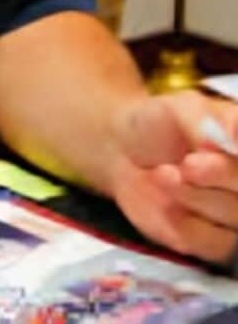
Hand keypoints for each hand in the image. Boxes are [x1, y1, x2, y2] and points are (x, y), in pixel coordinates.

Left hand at [110, 90, 237, 264]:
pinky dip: (181, 222)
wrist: (123, 149)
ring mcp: (235, 214)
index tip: (216, 143)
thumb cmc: (158, 123)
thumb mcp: (180, 108)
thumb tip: (236, 132)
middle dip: (220, 175)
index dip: (234, 157)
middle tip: (187, 164)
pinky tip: (163, 201)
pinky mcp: (214, 241)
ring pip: (233, 216)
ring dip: (193, 195)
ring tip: (162, 173)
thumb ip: (209, 119)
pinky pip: (211, 242)